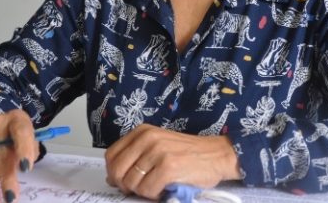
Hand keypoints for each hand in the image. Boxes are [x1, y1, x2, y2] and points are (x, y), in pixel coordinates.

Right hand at [0, 109, 37, 201]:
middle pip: (1, 152)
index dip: (24, 150)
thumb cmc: (18, 137)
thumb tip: (21, 168)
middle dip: (6, 177)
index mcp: (17, 119)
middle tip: (11, 197)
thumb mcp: (30, 138)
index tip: (26, 169)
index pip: (21, 132)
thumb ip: (30, 150)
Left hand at [105, 124, 240, 199]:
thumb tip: (112, 177)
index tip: (122, 181)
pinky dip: (154, 195)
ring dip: (142, 191)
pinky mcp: (168, 167)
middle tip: (138, 188)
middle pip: (118, 170)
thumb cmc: (187, 153)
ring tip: (156, 185)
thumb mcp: (158, 145)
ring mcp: (158, 151)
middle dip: (124, 185)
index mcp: (143, 131)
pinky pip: (147, 190)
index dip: (113, 173)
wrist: (216, 155)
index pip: (111, 155)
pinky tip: (164, 188)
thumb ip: (135, 156)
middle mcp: (148, 138)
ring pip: (131, 183)